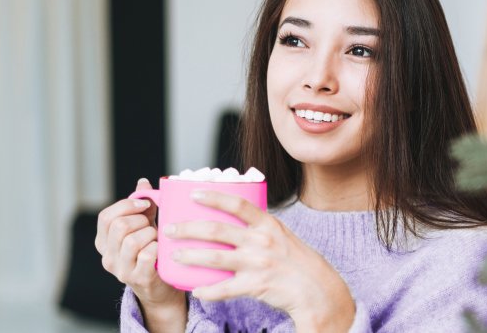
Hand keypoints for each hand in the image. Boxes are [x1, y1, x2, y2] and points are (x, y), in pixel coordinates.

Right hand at [96, 178, 185, 329]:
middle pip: (119, 226)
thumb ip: (142, 206)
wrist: (161, 289)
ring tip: (157, 239)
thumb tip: (143, 182)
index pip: (106, 217)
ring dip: (151, 234)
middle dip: (141, 220)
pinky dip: (157, 247)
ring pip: (132, 240)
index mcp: (104, 242)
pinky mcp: (138, 278)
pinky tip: (161, 250)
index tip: (145, 204)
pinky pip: (147, 254)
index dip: (126, 205)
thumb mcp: (144, 227)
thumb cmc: (152, 252)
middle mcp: (107, 256)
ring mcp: (120, 270)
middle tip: (152, 225)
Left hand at [165, 190, 355, 331]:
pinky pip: (225, 289)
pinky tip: (196, 291)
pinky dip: (208, 291)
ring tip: (174, 256)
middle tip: (170, 229)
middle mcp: (261, 241)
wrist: (316, 289)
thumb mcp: (282, 236)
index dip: (213, 197)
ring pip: (215, 258)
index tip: (193, 194)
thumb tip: (233, 219)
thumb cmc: (298, 262)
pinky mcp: (255, 285)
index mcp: (268, 225)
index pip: (237, 204)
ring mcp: (257, 264)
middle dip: (188, 228)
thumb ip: (259, 229)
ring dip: (190, 256)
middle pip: (217, 230)